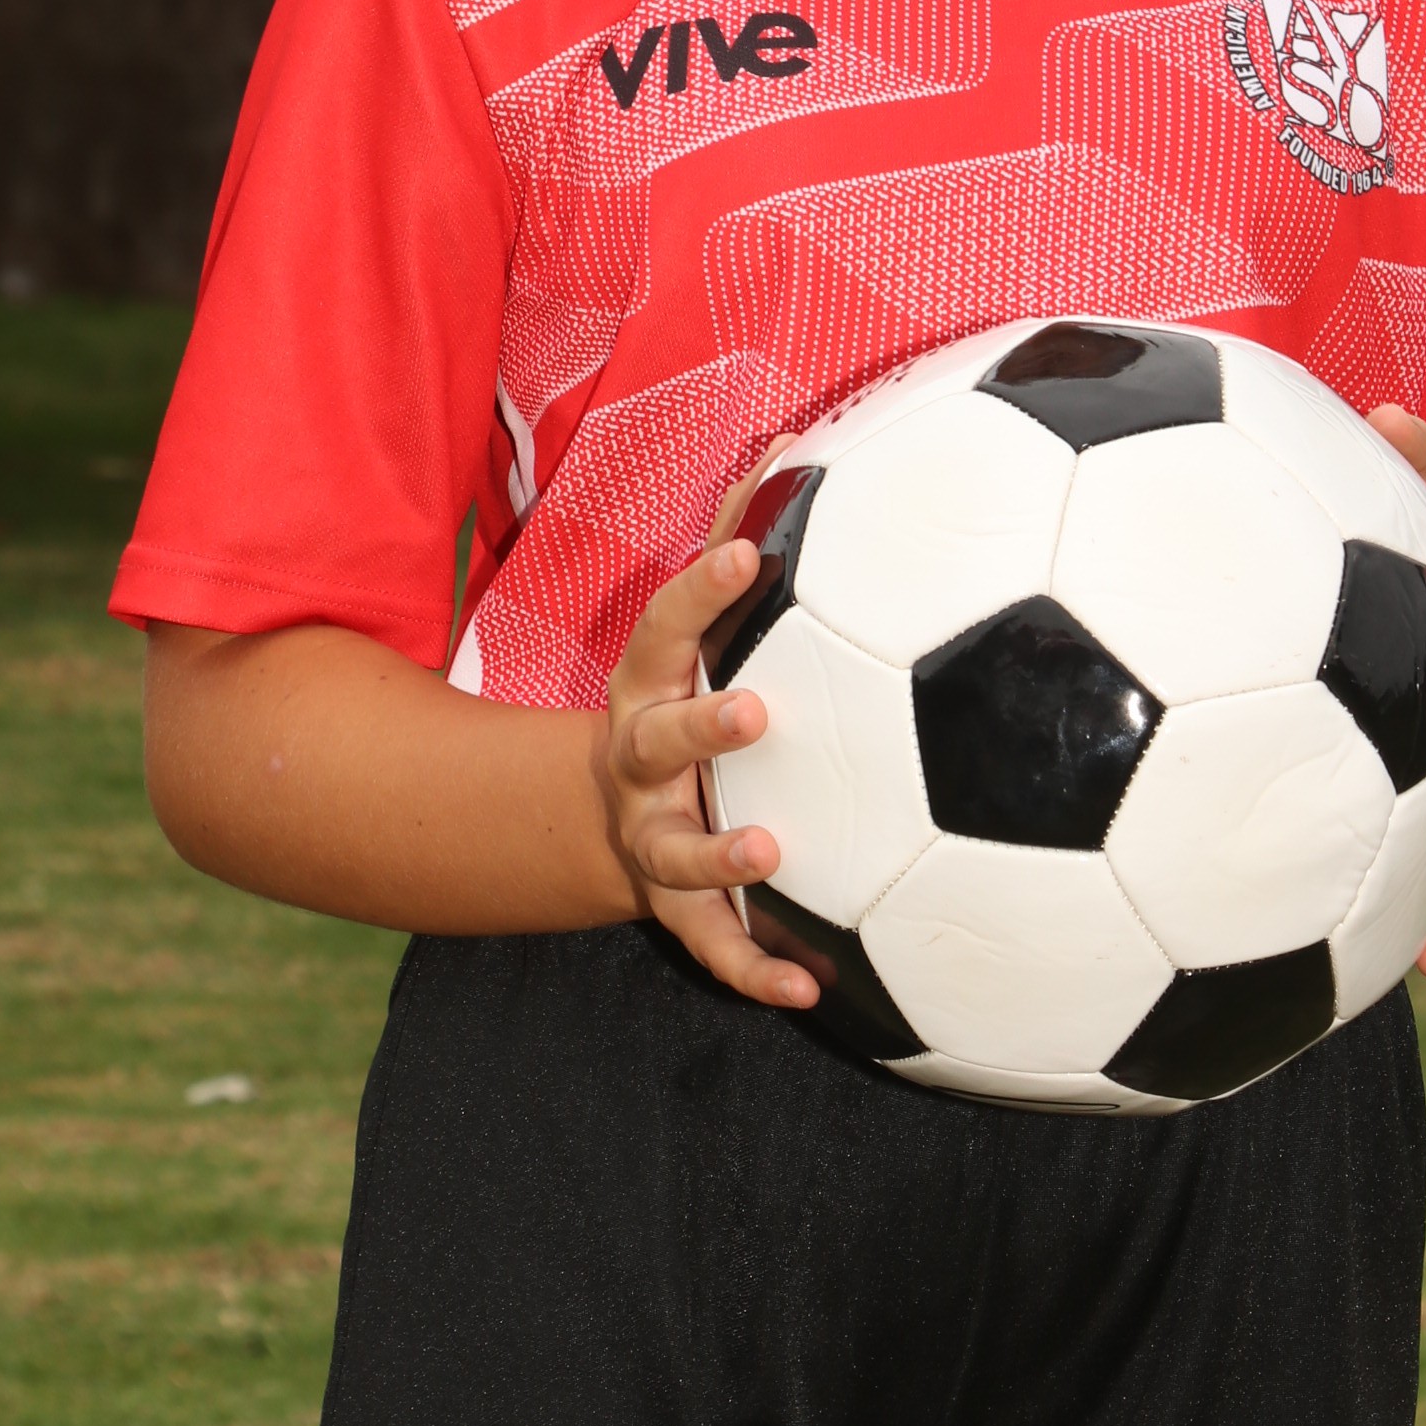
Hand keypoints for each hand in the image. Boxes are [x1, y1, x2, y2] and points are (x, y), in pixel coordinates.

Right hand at [598, 466, 818, 1009]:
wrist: (612, 812)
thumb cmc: (682, 697)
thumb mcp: (693, 630)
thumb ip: (739, 540)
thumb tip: (802, 433)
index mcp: (650, 683)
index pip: (665, 626)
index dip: (701, 591)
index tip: (752, 555)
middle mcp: (640, 760)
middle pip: (656, 740)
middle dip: (700, 727)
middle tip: (755, 713)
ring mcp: (652, 837)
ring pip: (676, 852)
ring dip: (719, 854)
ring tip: (770, 853)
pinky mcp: (677, 908)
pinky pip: (716, 947)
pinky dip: (758, 971)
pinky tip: (814, 992)